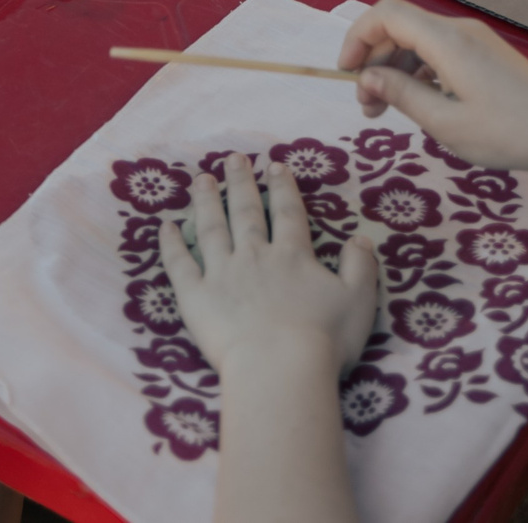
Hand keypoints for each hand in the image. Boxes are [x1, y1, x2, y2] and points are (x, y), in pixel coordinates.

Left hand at [159, 149, 377, 380]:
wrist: (280, 368)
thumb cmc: (324, 339)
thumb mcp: (358, 300)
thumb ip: (361, 266)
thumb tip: (362, 237)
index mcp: (292, 256)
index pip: (288, 212)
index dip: (282, 187)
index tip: (275, 165)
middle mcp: (254, 256)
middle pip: (245, 212)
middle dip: (240, 183)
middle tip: (232, 158)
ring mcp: (221, 274)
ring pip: (211, 228)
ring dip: (206, 202)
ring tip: (201, 179)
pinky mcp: (196, 297)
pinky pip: (180, 264)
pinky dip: (171, 244)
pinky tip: (165, 227)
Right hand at [339, 0, 527, 179]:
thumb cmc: (509, 133)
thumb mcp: (446, 123)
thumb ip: (402, 95)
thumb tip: (368, 78)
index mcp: (447, 40)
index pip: (385, 15)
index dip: (357, 38)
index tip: (347, 74)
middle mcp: (460, 31)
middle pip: (400, 27)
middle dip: (374, 61)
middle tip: (367, 107)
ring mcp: (476, 41)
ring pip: (419, 41)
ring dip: (396, 70)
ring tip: (387, 112)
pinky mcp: (488, 56)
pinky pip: (440, 52)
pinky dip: (420, 72)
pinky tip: (421, 104)